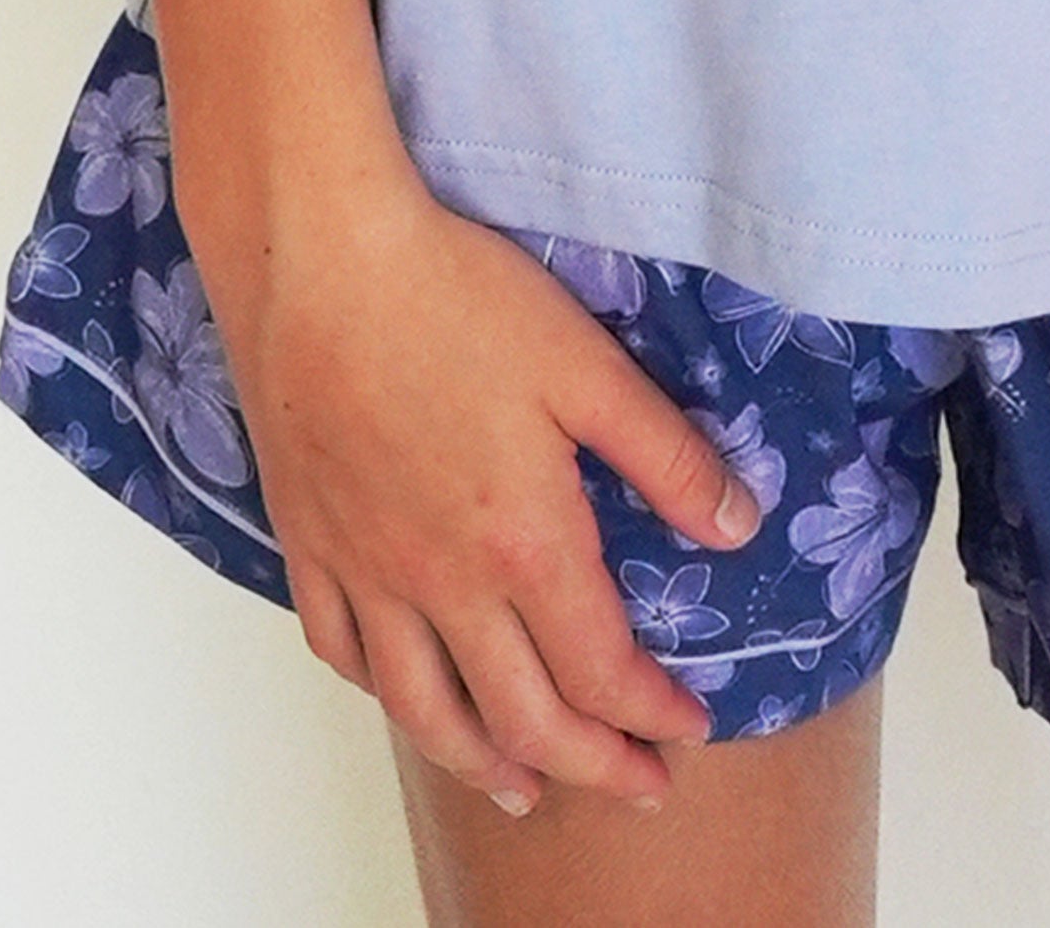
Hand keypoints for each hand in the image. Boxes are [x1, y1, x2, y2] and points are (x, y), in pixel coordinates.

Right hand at [193, 138, 764, 818]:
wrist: (321, 259)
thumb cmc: (455, 296)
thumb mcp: (587, 366)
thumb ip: (667, 457)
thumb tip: (738, 529)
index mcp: (523, 542)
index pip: (600, 670)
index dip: (651, 713)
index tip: (688, 730)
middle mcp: (441, 582)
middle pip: (522, 717)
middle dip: (591, 764)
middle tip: (635, 786)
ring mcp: (367, 571)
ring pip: (426, 709)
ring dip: (483, 763)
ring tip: (522, 788)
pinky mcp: (311, 542)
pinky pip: (341, 651)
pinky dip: (383, 694)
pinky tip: (406, 695)